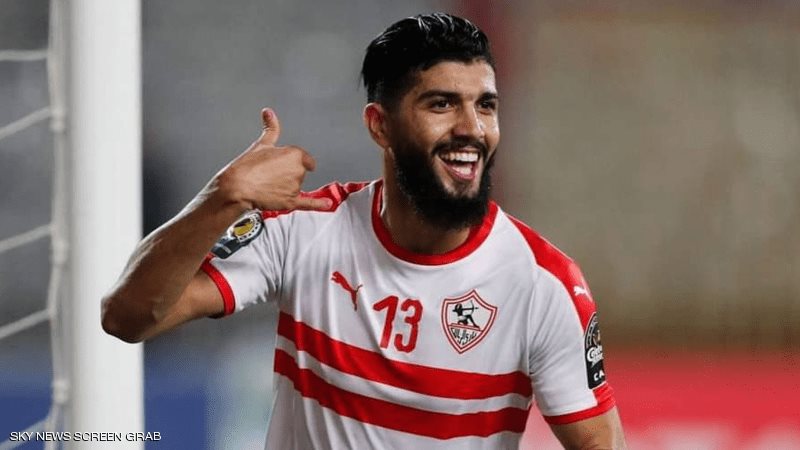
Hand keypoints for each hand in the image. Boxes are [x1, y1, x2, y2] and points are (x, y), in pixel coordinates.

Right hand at [214, 108, 331, 211]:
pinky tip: (326, 203)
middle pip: (299, 171)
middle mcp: (298, 171)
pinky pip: (309, 202)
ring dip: (286, 186)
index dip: (291, 160)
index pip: (302, 157)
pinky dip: (319, 204)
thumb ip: (270, 128)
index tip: (284, 162)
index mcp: (294, 154)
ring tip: (269, 184)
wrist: (237, 187)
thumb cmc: (246, 167)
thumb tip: (269, 113)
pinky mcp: (290, 202)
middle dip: (287, 173)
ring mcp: (295, 187)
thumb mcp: (261, 144)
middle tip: (270, 174)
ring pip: (297, 185)